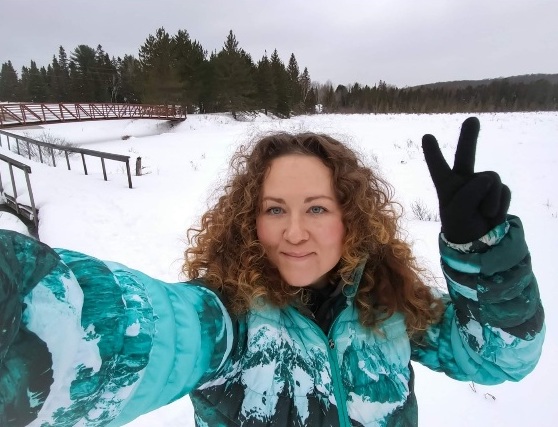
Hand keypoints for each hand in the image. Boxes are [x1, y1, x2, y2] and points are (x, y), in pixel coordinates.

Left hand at [422, 117, 510, 242]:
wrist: (479, 241)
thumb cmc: (460, 226)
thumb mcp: (458, 212)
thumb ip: (470, 193)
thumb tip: (489, 178)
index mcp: (446, 185)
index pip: (438, 167)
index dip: (433, 153)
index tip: (427, 136)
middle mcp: (463, 179)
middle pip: (466, 154)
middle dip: (469, 137)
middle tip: (472, 119)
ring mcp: (481, 183)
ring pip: (490, 180)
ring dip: (488, 200)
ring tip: (482, 212)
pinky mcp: (498, 189)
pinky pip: (503, 191)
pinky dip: (499, 204)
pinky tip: (492, 213)